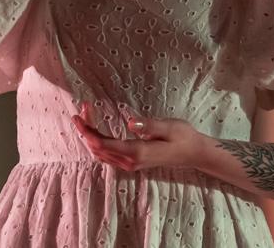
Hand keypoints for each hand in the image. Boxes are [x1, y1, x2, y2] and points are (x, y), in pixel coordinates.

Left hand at [71, 101, 206, 171]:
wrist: (193, 153)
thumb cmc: (183, 137)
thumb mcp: (169, 127)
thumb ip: (149, 125)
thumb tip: (130, 122)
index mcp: (137, 152)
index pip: (103, 144)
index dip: (87, 130)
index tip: (80, 114)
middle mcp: (130, 161)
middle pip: (97, 149)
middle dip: (85, 130)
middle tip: (81, 109)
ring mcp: (130, 164)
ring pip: (100, 153)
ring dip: (90, 136)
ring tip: (86, 115)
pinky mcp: (132, 162)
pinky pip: (107, 155)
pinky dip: (98, 142)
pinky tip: (96, 129)